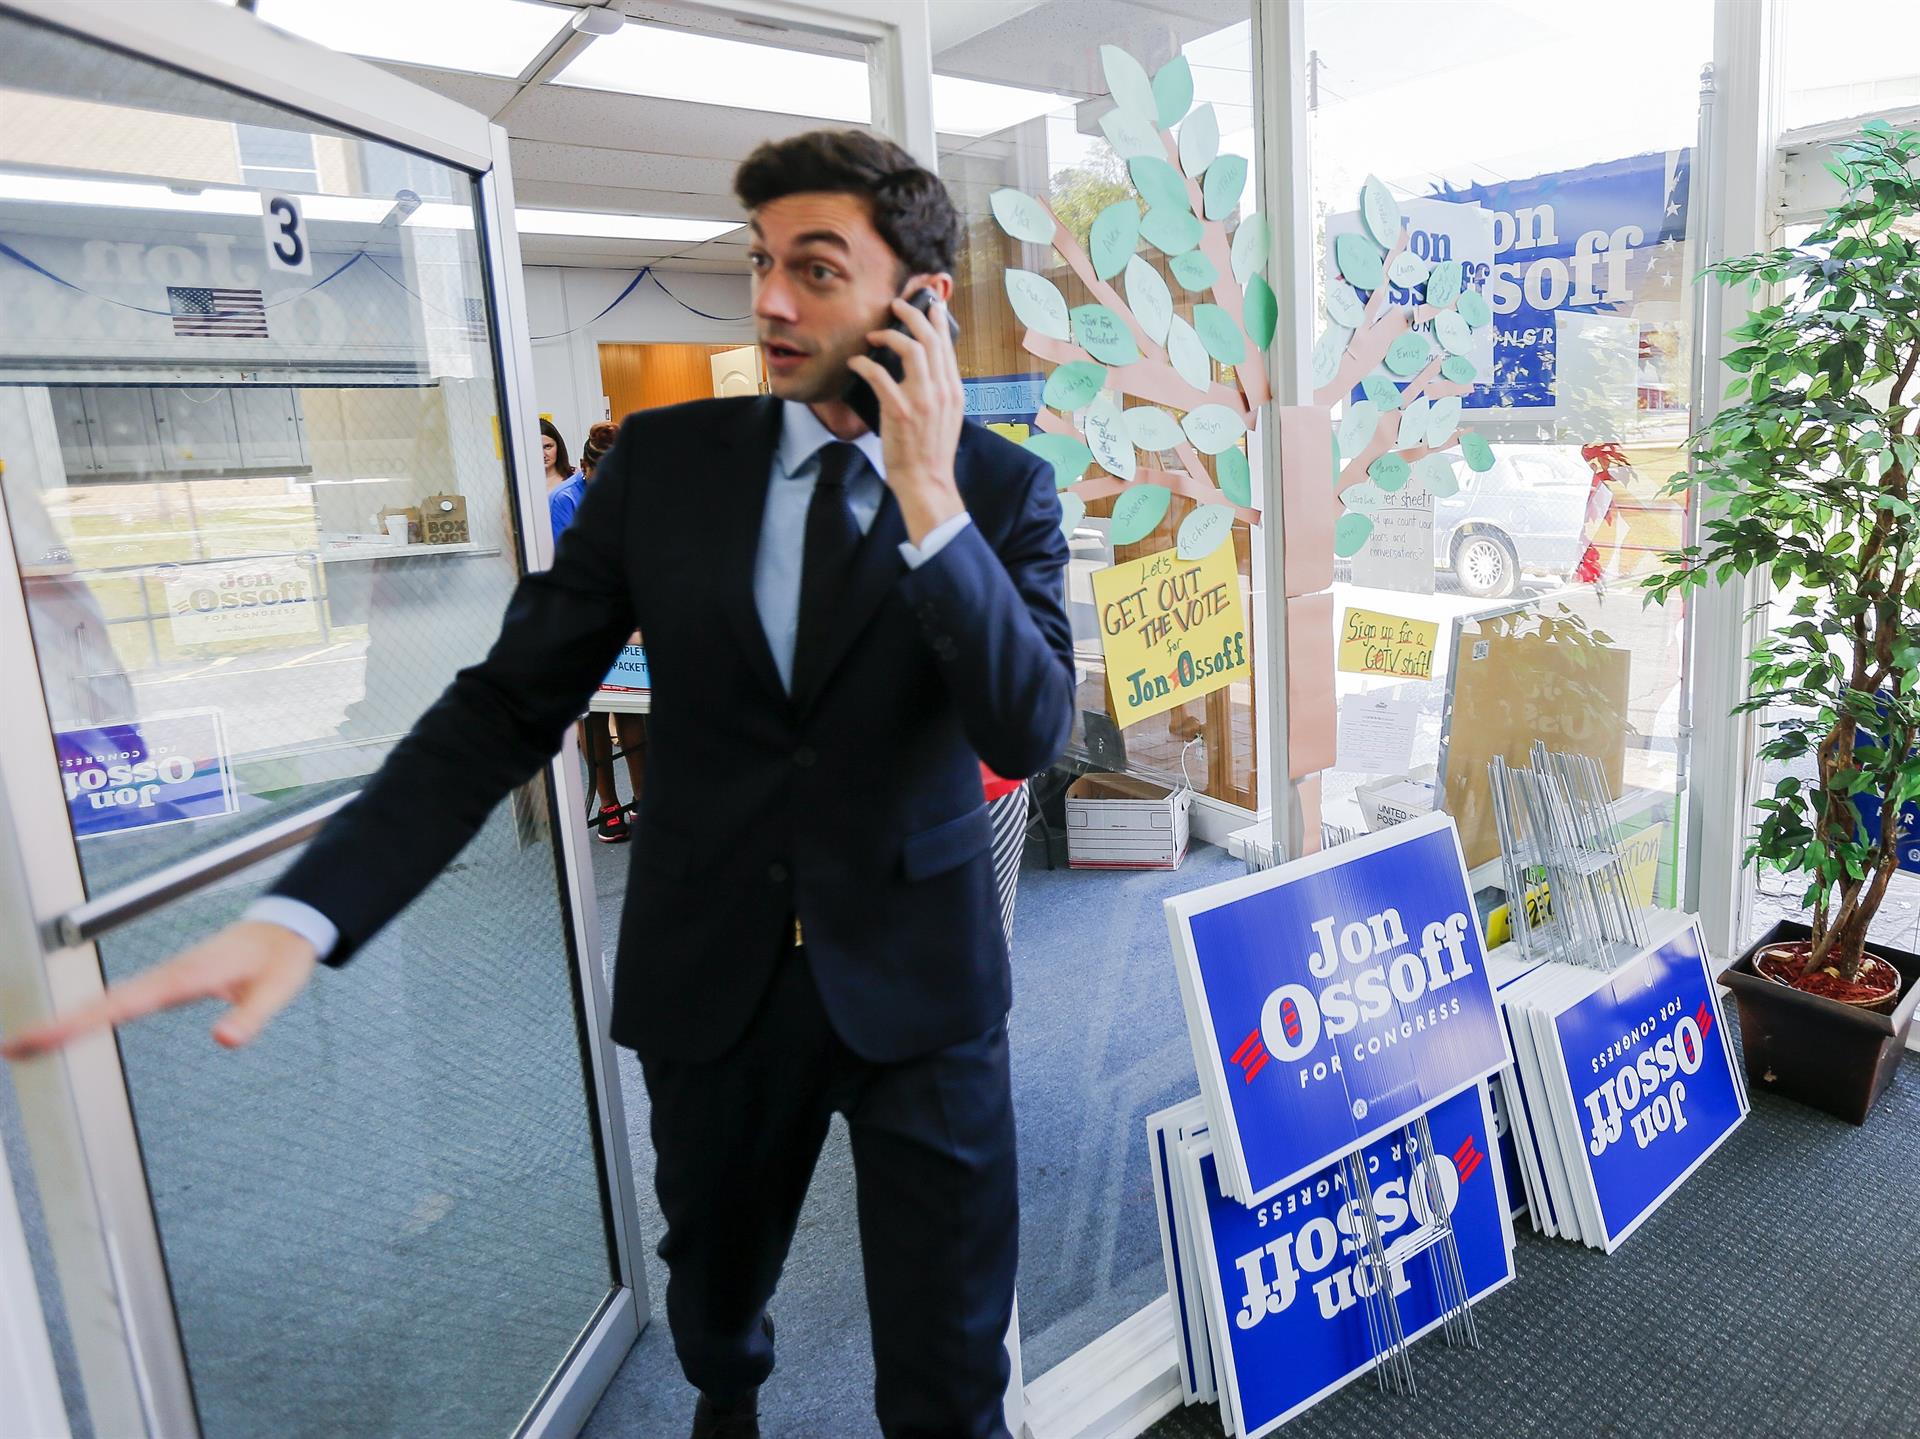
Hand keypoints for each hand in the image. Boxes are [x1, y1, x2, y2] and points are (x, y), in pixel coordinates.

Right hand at [1, 921, 316, 1058]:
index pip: (124, 1004)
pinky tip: (70, 1030)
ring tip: (24, 1046)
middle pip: (103, 1003)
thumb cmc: (281, 958)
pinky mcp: (166, 983)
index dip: (81, 1022)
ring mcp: (163, 978)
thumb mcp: (276, 989)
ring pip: (106, 1001)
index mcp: (186, 976)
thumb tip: (223, 1041)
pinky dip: (90, 1015)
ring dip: (67, 1021)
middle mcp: (166, 976)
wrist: (285, 927)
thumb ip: (251, 1016)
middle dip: (58, 1025)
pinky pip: (120, 1000)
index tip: (43, 1038)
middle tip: (12, 1049)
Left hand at [847, 292, 965, 545]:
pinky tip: (855, 362)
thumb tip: (926, 368)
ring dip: (890, 334)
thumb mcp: (947, 417)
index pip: (946, 345)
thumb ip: (940, 391)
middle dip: (912, 314)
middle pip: (929, 338)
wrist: (926, 482)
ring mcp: (922, 400)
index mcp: (954, 391)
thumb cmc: (930, 453)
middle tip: (896, 305)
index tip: (930, 303)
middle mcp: (942, 390)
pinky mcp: (900, 410)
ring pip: (910, 349)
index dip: (937, 320)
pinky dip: (864, 363)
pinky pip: (879, 375)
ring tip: (875, 332)